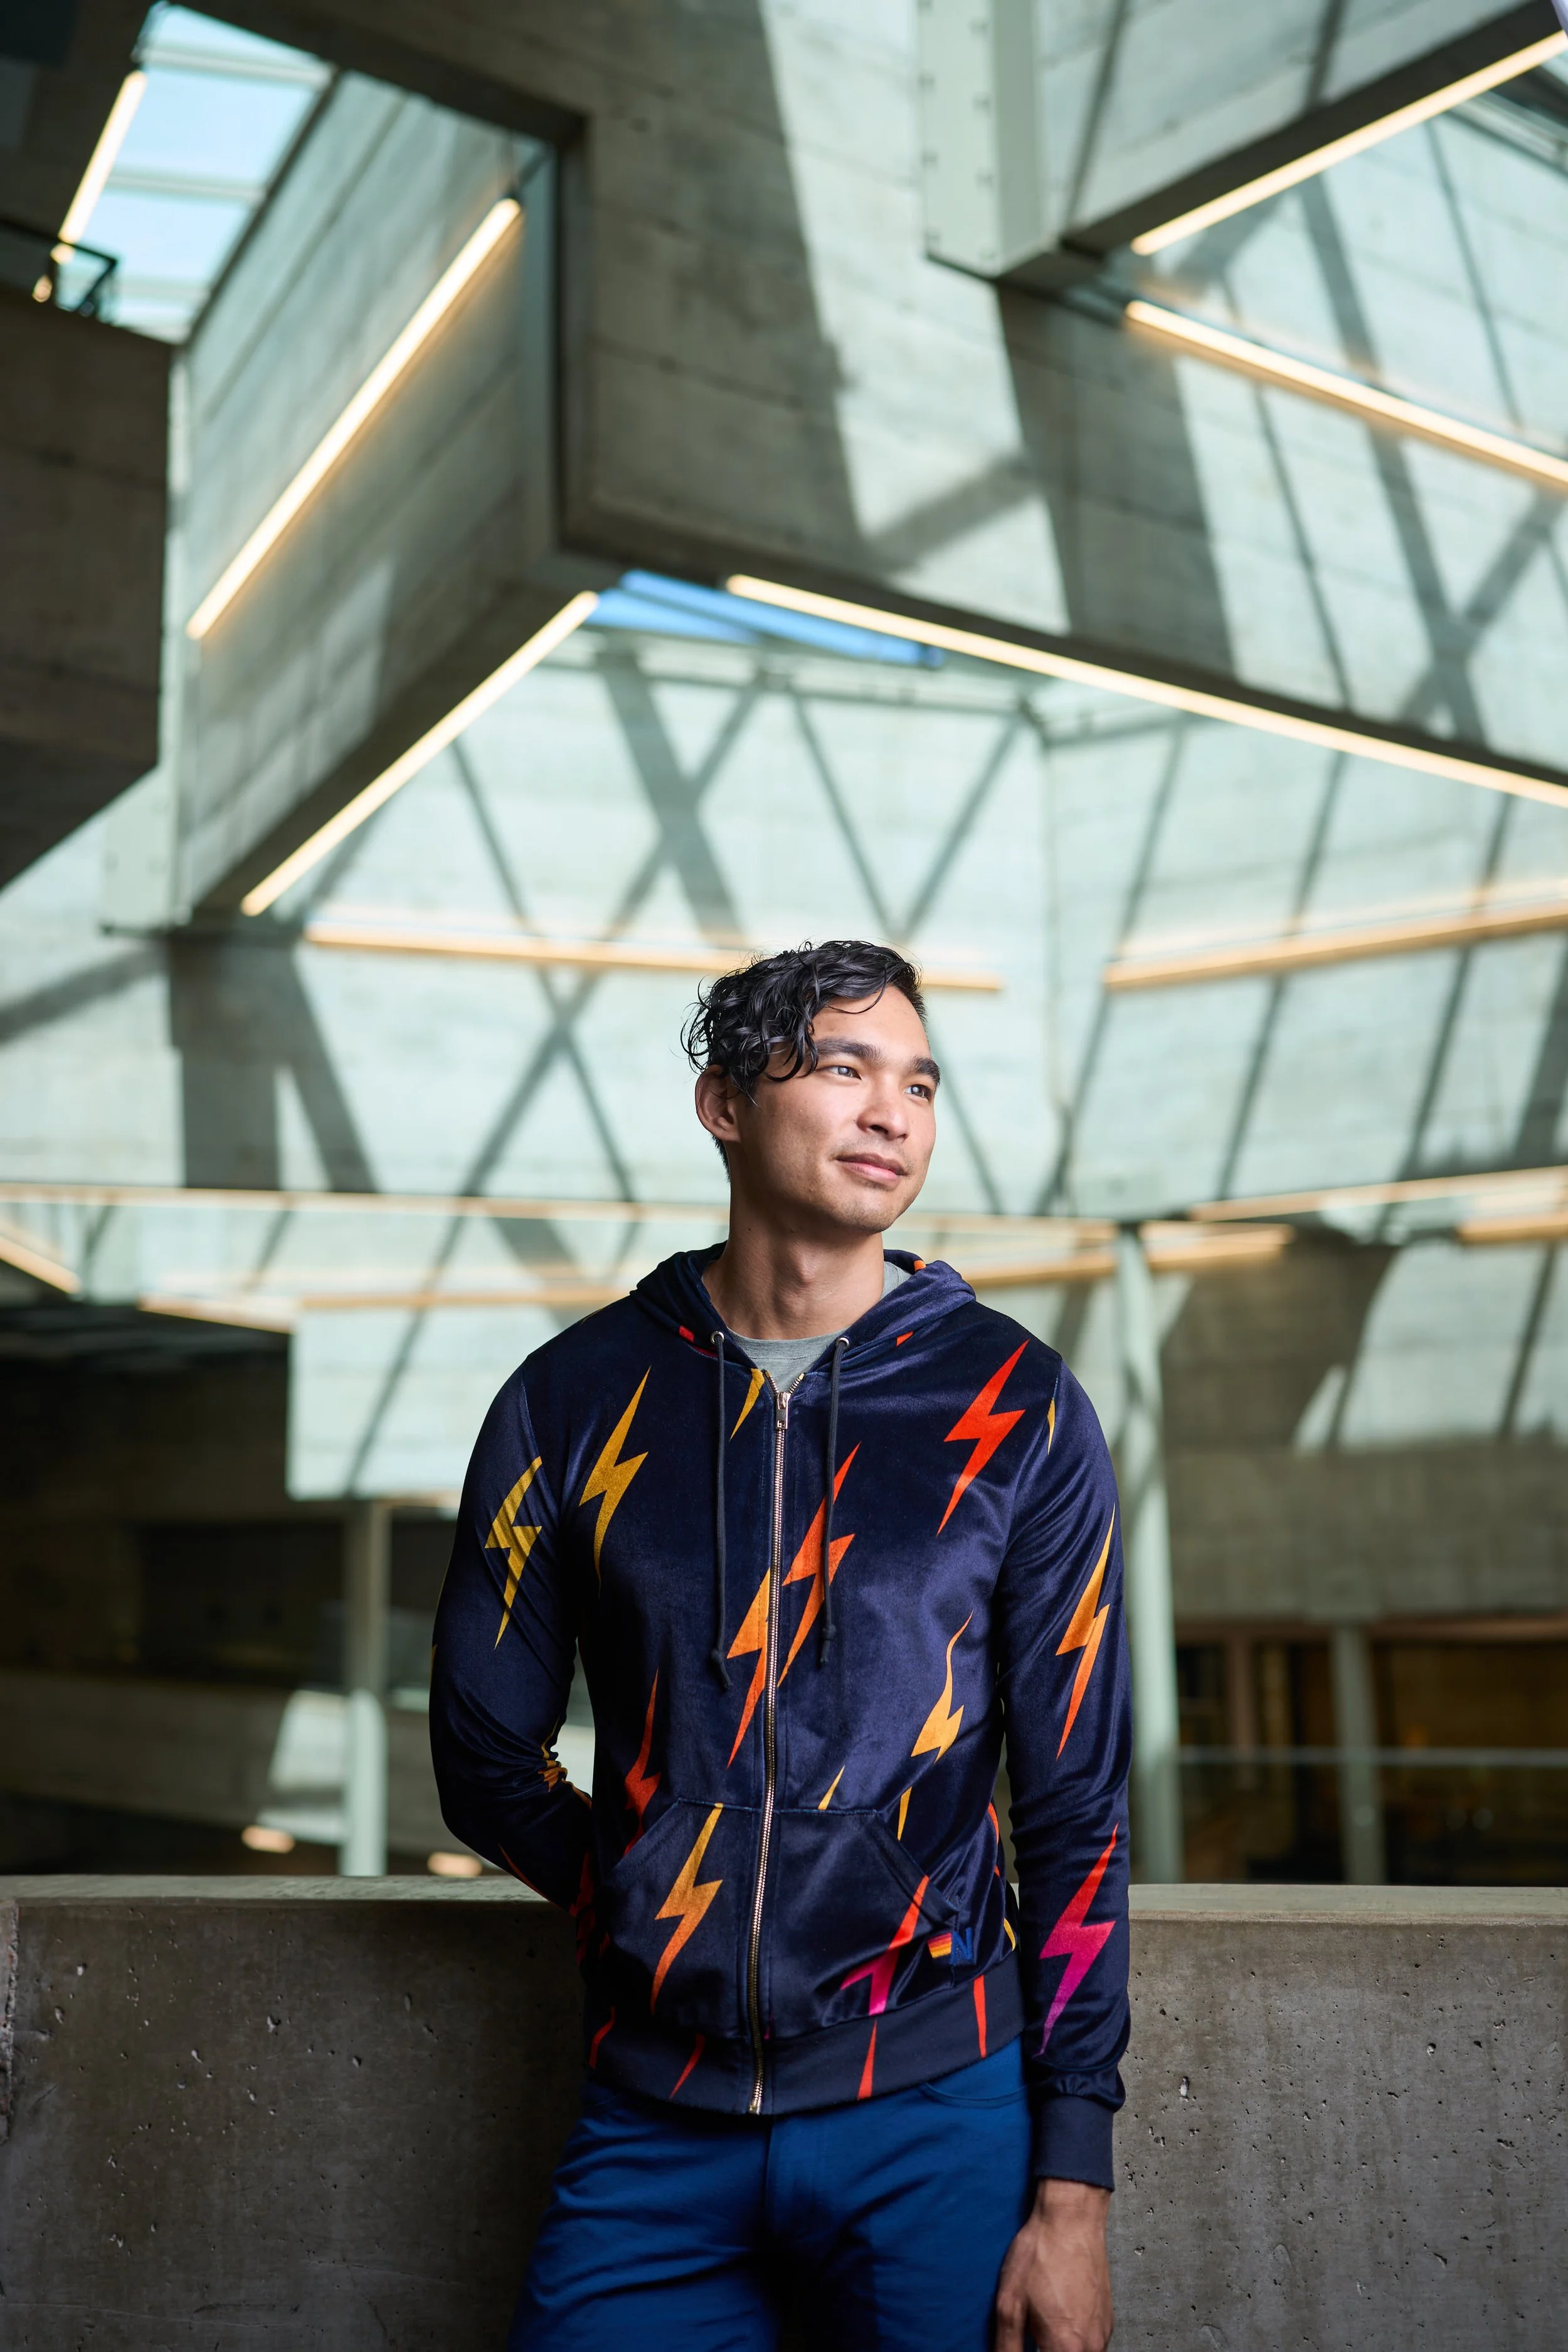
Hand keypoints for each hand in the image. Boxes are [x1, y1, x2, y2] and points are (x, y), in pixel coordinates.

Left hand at [994, 2176, 1112, 2351]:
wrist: (1071, 2219)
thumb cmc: (1042, 2253)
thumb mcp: (1010, 2303)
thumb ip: (1007, 2346)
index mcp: (1066, 2347)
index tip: (1026, 2345)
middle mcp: (1091, 2346)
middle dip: (1045, 2350)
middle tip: (1031, 2338)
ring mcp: (1102, 2334)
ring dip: (1059, 2349)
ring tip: (1041, 2327)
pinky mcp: (1106, 2321)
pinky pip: (1089, 2345)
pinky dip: (1073, 2341)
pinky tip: (1057, 2319)